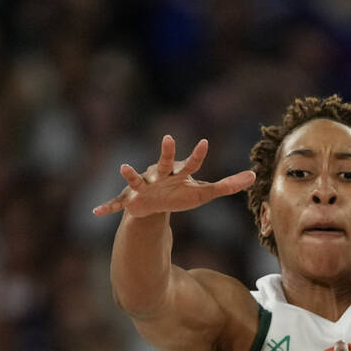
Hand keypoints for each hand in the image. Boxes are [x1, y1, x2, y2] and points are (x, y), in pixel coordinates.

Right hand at [93, 135, 255, 218]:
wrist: (155, 203)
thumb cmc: (180, 194)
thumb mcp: (205, 193)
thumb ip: (228, 185)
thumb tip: (253, 177)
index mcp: (178, 173)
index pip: (192, 164)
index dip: (198, 155)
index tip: (205, 143)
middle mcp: (161, 175)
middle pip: (165, 163)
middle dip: (167, 153)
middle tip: (169, 139)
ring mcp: (144, 186)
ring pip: (137, 180)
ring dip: (131, 175)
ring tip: (123, 167)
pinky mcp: (131, 200)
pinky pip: (118, 204)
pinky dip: (108, 207)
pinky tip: (96, 212)